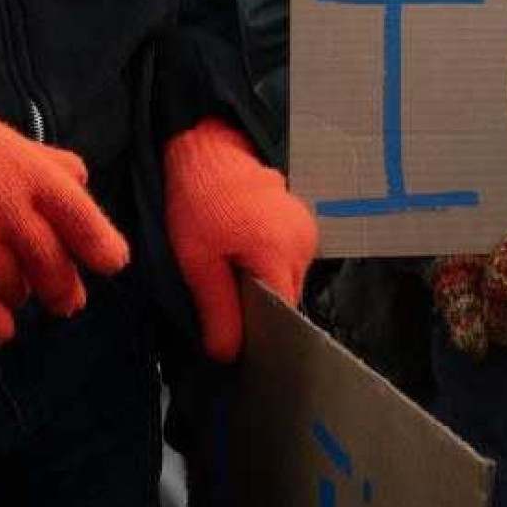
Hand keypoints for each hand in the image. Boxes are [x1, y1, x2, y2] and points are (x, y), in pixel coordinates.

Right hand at [0, 85, 130, 346]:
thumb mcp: (4, 137)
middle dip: (64, 290)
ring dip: (21, 296)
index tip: (112, 264)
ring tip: (18, 295)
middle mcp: (12, 211)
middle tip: (67, 302)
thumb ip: (46, 161)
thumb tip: (81, 177)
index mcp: (33, 175)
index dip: (102, 248)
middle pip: (54, 265)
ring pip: (17, 289)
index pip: (84, 220)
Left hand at [163, 119, 319, 361]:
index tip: (234, 330)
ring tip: (233, 268)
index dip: (259, 328)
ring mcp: (308, 230)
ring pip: (290, 278)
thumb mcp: (197, 261)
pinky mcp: (304, 221)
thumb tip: (228, 354)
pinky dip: (271, 262)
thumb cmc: (199, 204)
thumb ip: (217, 308)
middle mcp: (304, 243)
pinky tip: (245, 251)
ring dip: (266, 282)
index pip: (283, 313)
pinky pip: (291, 258)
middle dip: (260, 304)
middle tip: (225, 295)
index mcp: (280, 253)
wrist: (210, 151)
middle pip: (288, 297)